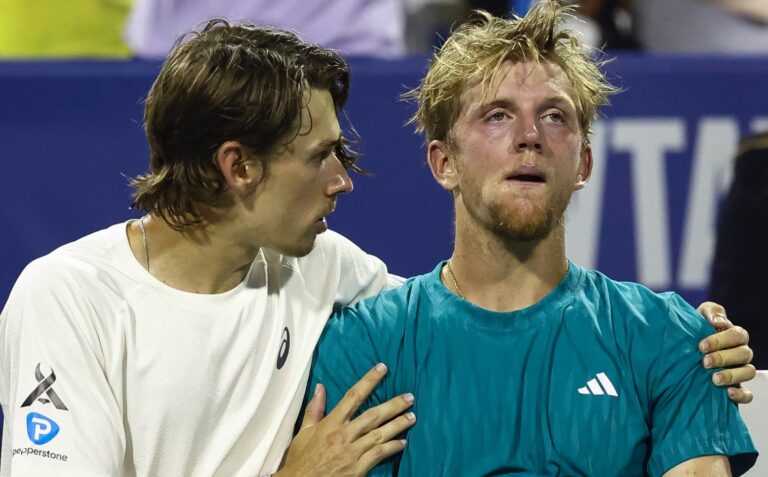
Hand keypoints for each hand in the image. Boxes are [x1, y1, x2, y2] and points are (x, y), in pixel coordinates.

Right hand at [275, 363, 415, 476]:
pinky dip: (392, 447)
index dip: (369, 380)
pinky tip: (402, 442)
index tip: (382, 369)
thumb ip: (315, 409)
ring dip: (398, 425)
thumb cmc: (301, 460)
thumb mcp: (303, 432)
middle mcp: (344, 435)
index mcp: (331, 423)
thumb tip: (320, 387)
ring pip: (380, 434)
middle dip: (393, 405)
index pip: (353, 396)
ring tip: (412, 417)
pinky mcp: (357, 469)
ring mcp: (352, 452)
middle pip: (373, 415)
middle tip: (410, 397)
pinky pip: (379, 455)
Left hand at [696, 301, 754, 403]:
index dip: (721, 340)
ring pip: (748, 372)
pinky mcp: (736, 387)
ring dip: (732, 376)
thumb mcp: (699, 316)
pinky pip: (748, 394)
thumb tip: (718, 321)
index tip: (701, 346)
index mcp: (734, 335)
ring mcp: (740, 370)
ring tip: (714, 379)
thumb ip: (711, 312)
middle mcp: (740, 353)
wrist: (682, 352)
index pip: (737, 335)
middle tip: (705, 362)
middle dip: (723, 358)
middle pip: (743, 354)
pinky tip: (727, 393)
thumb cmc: (694, 331)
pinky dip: (741, 394)